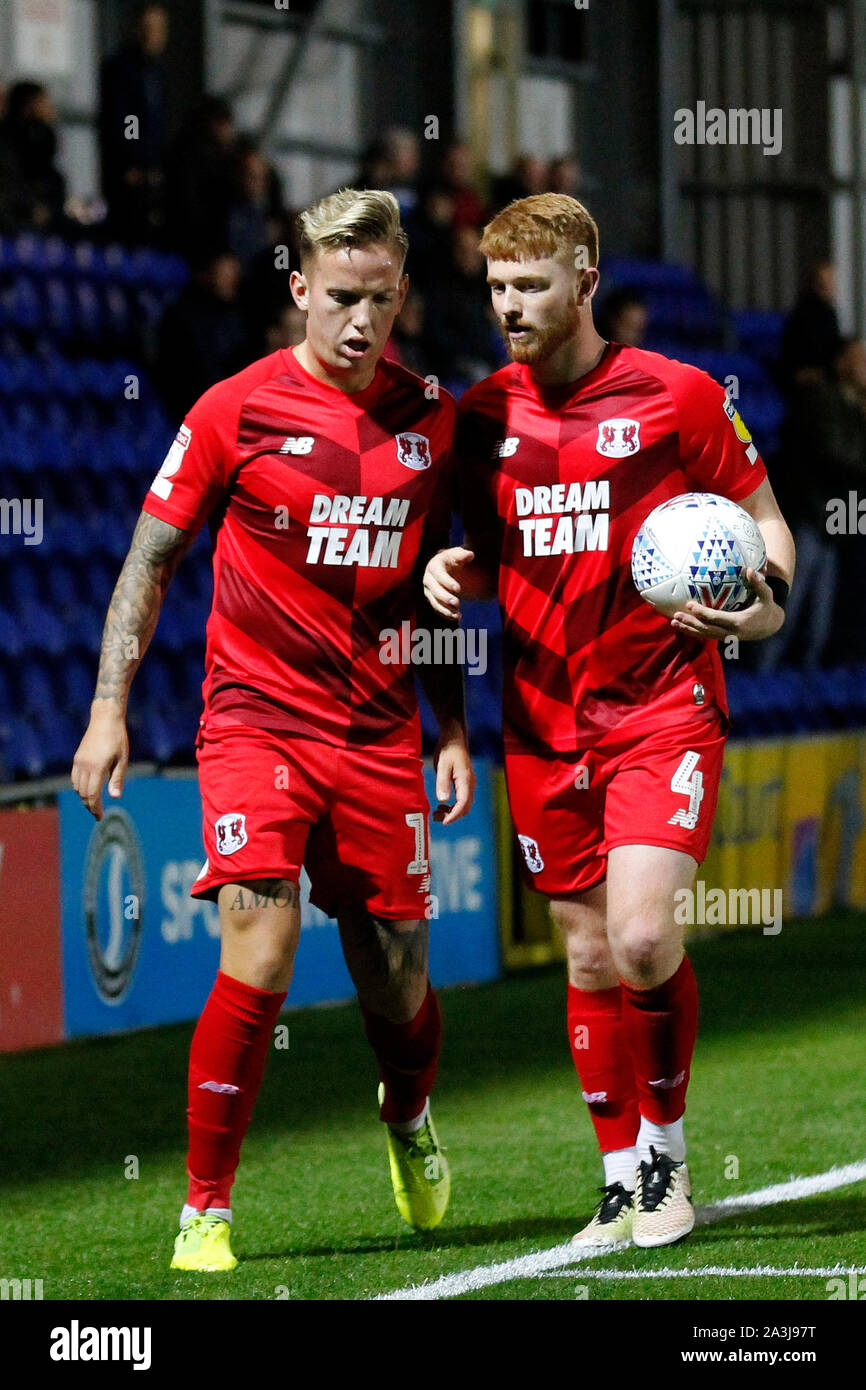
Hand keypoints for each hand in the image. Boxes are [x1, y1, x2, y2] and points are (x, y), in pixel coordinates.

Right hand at [71, 703, 128, 819]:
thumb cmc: (118, 738)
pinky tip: (87, 789)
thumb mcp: (122, 759)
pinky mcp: (77, 757)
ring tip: (93, 804)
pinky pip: (74, 778)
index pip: (93, 794)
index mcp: (97, 767)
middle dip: (89, 805)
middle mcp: (84, 766)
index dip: (95, 808)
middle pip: (83, 793)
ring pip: (77, 786)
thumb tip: (114, 797)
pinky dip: (79, 787)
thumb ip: (117, 778)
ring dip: (83, 797)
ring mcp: (79, 761)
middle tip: (97, 814)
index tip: (99, 817)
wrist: (105, 718)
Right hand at [422, 546, 474, 620]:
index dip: (447, 582)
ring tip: (458, 614)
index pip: (438, 575)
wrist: (453, 567)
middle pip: (434, 590)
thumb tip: (470, 554)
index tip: (458, 589)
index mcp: (434, 565)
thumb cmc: (457, 559)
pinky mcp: (433, 599)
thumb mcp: (460, 555)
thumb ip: (463, 555)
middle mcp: (429, 578)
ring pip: (434, 601)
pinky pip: (437, 608)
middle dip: (445, 597)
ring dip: (445, 609)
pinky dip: (446, 614)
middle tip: (457, 603)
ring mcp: (430, 590)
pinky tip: (457, 617)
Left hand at [432, 721, 475, 824]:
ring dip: (452, 811)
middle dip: (452, 815)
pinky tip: (442, 804)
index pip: (463, 803)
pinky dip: (453, 805)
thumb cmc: (447, 750)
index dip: (454, 815)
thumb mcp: (442, 766)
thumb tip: (443, 800)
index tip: (444, 822)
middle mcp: (470, 784)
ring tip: (437, 813)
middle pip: (465, 807)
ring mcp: (468, 783)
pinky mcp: (464, 782)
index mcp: (465, 780)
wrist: (454, 738)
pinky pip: (461, 799)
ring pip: (464, 804)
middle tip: (437, 818)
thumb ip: (442, 783)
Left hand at [670, 568, 785, 642]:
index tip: (689, 605)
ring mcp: (726, 637)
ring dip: (688, 629)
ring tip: (673, 623)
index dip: (702, 613)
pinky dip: (694, 632)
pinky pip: (706, 635)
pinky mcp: (724, 637)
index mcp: (739, 622)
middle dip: (690, 623)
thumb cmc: (766, 608)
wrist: (770, 627)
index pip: (716, 618)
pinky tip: (682, 626)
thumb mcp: (766, 596)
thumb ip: (758, 584)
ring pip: (704, 635)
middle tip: (675, 616)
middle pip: (706, 629)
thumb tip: (749, 570)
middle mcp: (731, 632)